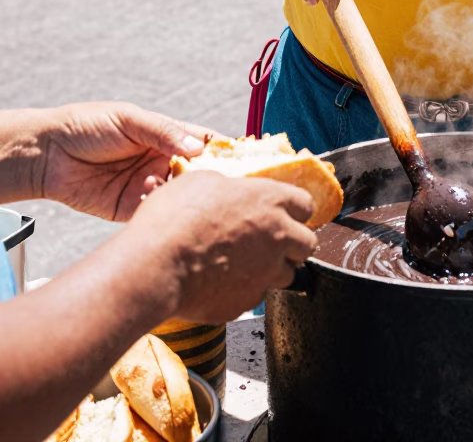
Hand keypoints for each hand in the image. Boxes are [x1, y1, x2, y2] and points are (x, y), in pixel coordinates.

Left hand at [37, 102, 211, 220]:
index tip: (244, 157)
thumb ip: (164, 132)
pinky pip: (153, 212)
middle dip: (211, 179)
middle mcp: (162, 162)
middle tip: (220, 182)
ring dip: (182, 193)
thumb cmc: (88, 126)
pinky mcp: (130, 209)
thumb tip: (198, 148)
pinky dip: (159, 208)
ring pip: (179, 196)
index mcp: (166, 136)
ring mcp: (148, 186)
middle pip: (198, 174)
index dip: (225, 150)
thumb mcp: (129, 119)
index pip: (204, 143)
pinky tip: (150, 193)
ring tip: (176, 184)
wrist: (48, 154)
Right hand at [132, 170, 318, 321]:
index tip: (284, 212)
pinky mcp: (247, 301)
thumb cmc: (174, 218)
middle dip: (294, 244)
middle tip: (272, 242)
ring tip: (244, 264)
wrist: (156, 264)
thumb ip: (229, 188)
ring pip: (286, 274)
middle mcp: (277, 236)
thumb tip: (228, 192)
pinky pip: (254, 295)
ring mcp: (265, 273)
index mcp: (270, 200)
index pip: (306, 204)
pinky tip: (220, 282)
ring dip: (271, 269)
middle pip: (307, 243)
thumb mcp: (202, 181)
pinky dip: (243, 290)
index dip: (294, 209)